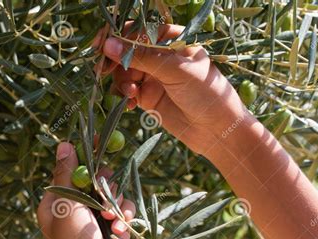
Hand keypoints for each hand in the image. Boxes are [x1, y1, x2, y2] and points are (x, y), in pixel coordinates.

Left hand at [37, 142, 138, 238]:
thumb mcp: (67, 209)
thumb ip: (68, 176)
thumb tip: (64, 145)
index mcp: (56, 203)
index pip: (70, 169)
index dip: (84, 152)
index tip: (99, 137)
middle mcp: (75, 208)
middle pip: (95, 177)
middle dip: (103, 184)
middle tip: (104, 190)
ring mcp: (95, 217)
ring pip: (112, 192)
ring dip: (114, 203)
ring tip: (111, 220)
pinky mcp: (113, 226)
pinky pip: (123, 208)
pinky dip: (124, 216)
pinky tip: (120, 230)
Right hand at [95, 24, 248, 154]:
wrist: (216, 130)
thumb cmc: (205, 92)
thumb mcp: (174, 70)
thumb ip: (141, 57)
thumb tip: (108, 45)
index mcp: (172, 39)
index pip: (139, 30)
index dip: (117, 35)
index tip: (100, 44)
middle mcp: (160, 55)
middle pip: (126, 51)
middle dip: (114, 61)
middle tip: (105, 71)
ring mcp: (153, 76)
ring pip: (123, 72)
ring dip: (121, 82)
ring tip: (131, 93)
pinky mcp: (148, 96)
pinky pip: (127, 91)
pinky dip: (124, 96)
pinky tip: (131, 105)